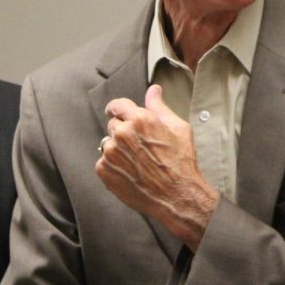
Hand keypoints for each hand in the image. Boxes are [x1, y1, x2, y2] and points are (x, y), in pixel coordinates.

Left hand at [95, 84, 219, 249]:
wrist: (177, 195)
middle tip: (139, 145)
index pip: (117, 105)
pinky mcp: (104, 171)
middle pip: (113, 125)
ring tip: (136, 161)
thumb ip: (160, 107)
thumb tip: (153, 89)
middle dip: (123, 131)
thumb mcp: (178, 128)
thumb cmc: (181, 161)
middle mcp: (122, 133)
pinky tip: (130, 171)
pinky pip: (103, 162)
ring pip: (108, 144)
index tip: (117, 112)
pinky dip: (113, 165)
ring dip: (118, 149)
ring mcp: (110, 153)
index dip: (118, 109)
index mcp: (139, 119)